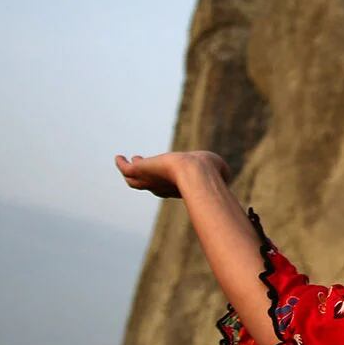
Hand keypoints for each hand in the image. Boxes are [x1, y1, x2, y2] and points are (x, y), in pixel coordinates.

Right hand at [114, 151, 228, 199]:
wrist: (196, 172)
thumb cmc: (210, 174)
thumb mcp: (219, 171)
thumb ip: (220, 173)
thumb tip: (225, 175)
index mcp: (179, 187)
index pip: (167, 185)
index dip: (164, 180)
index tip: (164, 173)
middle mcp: (163, 186)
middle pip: (149, 183)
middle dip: (145, 175)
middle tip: (139, 164)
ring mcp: (151, 180)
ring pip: (135, 180)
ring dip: (131, 172)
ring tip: (127, 162)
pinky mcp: (142, 170)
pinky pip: (127, 169)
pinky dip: (121, 164)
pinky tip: (118, 157)